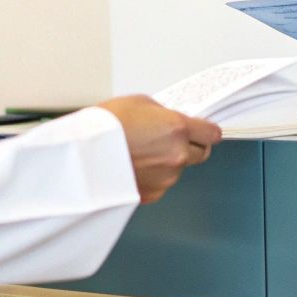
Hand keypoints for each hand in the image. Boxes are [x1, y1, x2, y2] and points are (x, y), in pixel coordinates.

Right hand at [95, 95, 220, 203]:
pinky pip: (161, 183)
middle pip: (201, 154)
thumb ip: (164, 114)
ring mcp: (166, 177)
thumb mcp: (140, 103)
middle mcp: (177, 156)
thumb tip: (171, 120)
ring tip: (142, 152)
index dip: (207, 131)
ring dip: (169, 162)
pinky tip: (136, 166)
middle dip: (192, 146)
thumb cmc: (106, 126)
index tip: (203, 131)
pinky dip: (154, 176)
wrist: (83, 155)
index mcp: (178, 129)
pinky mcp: (152, 193)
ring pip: (178, 169)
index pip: (212, 134)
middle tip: (173, 140)